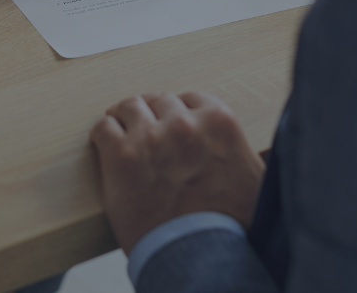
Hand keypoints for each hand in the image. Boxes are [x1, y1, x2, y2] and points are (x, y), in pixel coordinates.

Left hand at [89, 92, 265, 253]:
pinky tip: (104, 144)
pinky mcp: (121, 155)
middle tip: (143, 128)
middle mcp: (184, 123)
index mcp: (218, 121)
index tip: (169, 122)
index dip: (177, 112)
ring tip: (120, 129)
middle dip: (151, 114)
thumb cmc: (229, 224)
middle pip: (157, 101)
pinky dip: (102, 134)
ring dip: (124, 118)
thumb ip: (241, 149)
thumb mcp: (254, 176)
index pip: (190, 99)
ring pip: (128, 107)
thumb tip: (246, 145)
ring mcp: (151, 137)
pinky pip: (104, 128)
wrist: (200, 257)